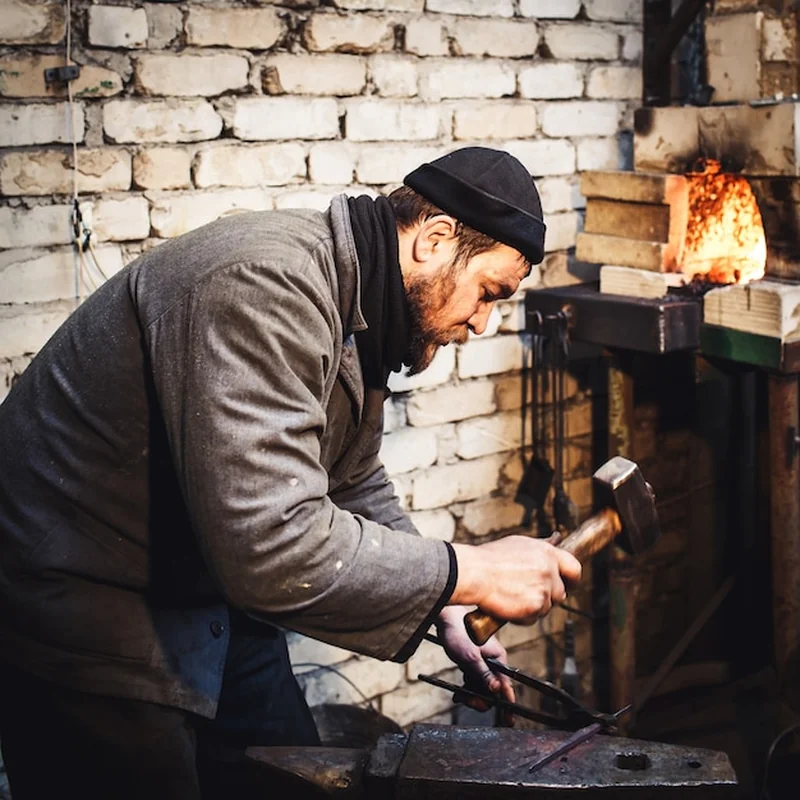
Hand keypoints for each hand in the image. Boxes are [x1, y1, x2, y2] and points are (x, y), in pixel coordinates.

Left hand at [436, 605, 514, 718]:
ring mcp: (483, 663)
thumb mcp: (471, 657)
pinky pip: (473, 682)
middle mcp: (493, 662)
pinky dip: (466, 689)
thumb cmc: (459, 633)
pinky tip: (458, 694)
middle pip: (493, 689)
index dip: (508, 704)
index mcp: (498, 658)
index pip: (506, 685)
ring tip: (460, 697)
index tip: (509, 721)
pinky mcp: (473, 663)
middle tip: (470, 703)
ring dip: (472, 695)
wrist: (446, 619)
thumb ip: (484, 674)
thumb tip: (497, 690)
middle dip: (482, 699)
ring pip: (482, 687)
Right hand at [450, 535, 581, 622]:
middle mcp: (549, 570)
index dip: (571, 579)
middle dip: (547, 596)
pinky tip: (508, 605)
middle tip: (527, 594)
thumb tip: (553, 544)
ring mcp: (544, 589)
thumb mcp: (518, 545)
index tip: (567, 584)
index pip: (574, 568)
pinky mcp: (535, 606)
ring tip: (512, 596)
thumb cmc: (489, 559)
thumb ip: (539, 550)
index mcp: (547, 553)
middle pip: (560, 592)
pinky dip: (522, 617)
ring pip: (546, 607)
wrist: (475, 573)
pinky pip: (533, 618)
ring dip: (533, 606)